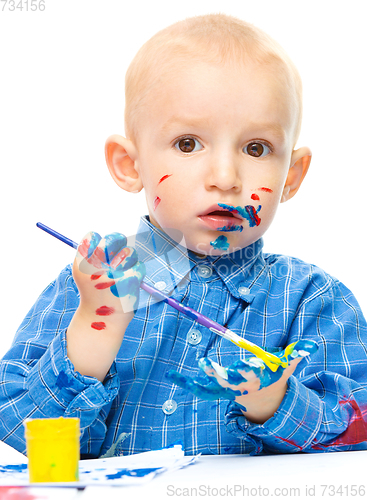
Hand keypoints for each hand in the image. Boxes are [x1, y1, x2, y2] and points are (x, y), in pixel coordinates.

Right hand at [67, 231, 144, 380]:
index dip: (99, 240)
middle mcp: (96, 267)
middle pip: (112, 239)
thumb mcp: (86, 275)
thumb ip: (95, 256)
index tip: (101, 249)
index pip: (91, 236)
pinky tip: (129, 283)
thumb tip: (114, 238)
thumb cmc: (95, 294)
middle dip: (117, 241)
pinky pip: (139, 266)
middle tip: (119, 250)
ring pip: (129, 252)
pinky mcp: (130, 282)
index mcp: (82, 264)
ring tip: (123, 271)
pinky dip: (137, 273)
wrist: (101, 322)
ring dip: (129, 259)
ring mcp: (113, 274)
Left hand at [166, 339, 317, 423]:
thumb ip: (296, 354)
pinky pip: (197, 387)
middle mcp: (237, 385)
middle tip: (205, 365)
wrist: (264, 399)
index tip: (243, 363)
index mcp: (254, 378)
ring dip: (193, 382)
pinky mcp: (214, 389)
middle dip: (215, 374)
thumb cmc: (273, 375)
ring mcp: (223, 389)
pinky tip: (171, 375)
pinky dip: (184, 382)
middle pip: (224, 381)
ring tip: (176, 375)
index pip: (249, 374)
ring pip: (206, 388)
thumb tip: (310, 346)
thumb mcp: (286, 365)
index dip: (247, 369)